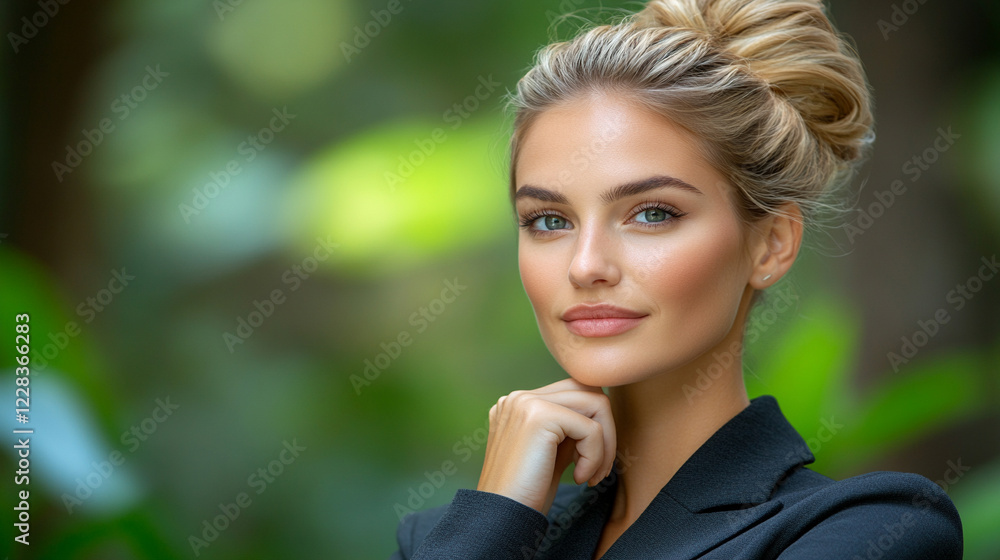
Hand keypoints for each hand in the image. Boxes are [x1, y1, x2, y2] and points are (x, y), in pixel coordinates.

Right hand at [476, 377, 616, 514]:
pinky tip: (578, 479)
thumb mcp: (552, 454)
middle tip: (599, 470)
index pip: (575, 393)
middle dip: (606, 431)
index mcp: (519, 404)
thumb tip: (602, 416)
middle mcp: (519, 397)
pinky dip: (595, 457)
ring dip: (606, 445)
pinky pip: (592, 429)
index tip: (592, 465)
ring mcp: (526, 403)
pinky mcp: (539, 416)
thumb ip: (570, 430)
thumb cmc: (527, 495)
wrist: (501, 519)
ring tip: (592, 476)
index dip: (595, 426)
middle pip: (588, 391)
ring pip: (596, 403)